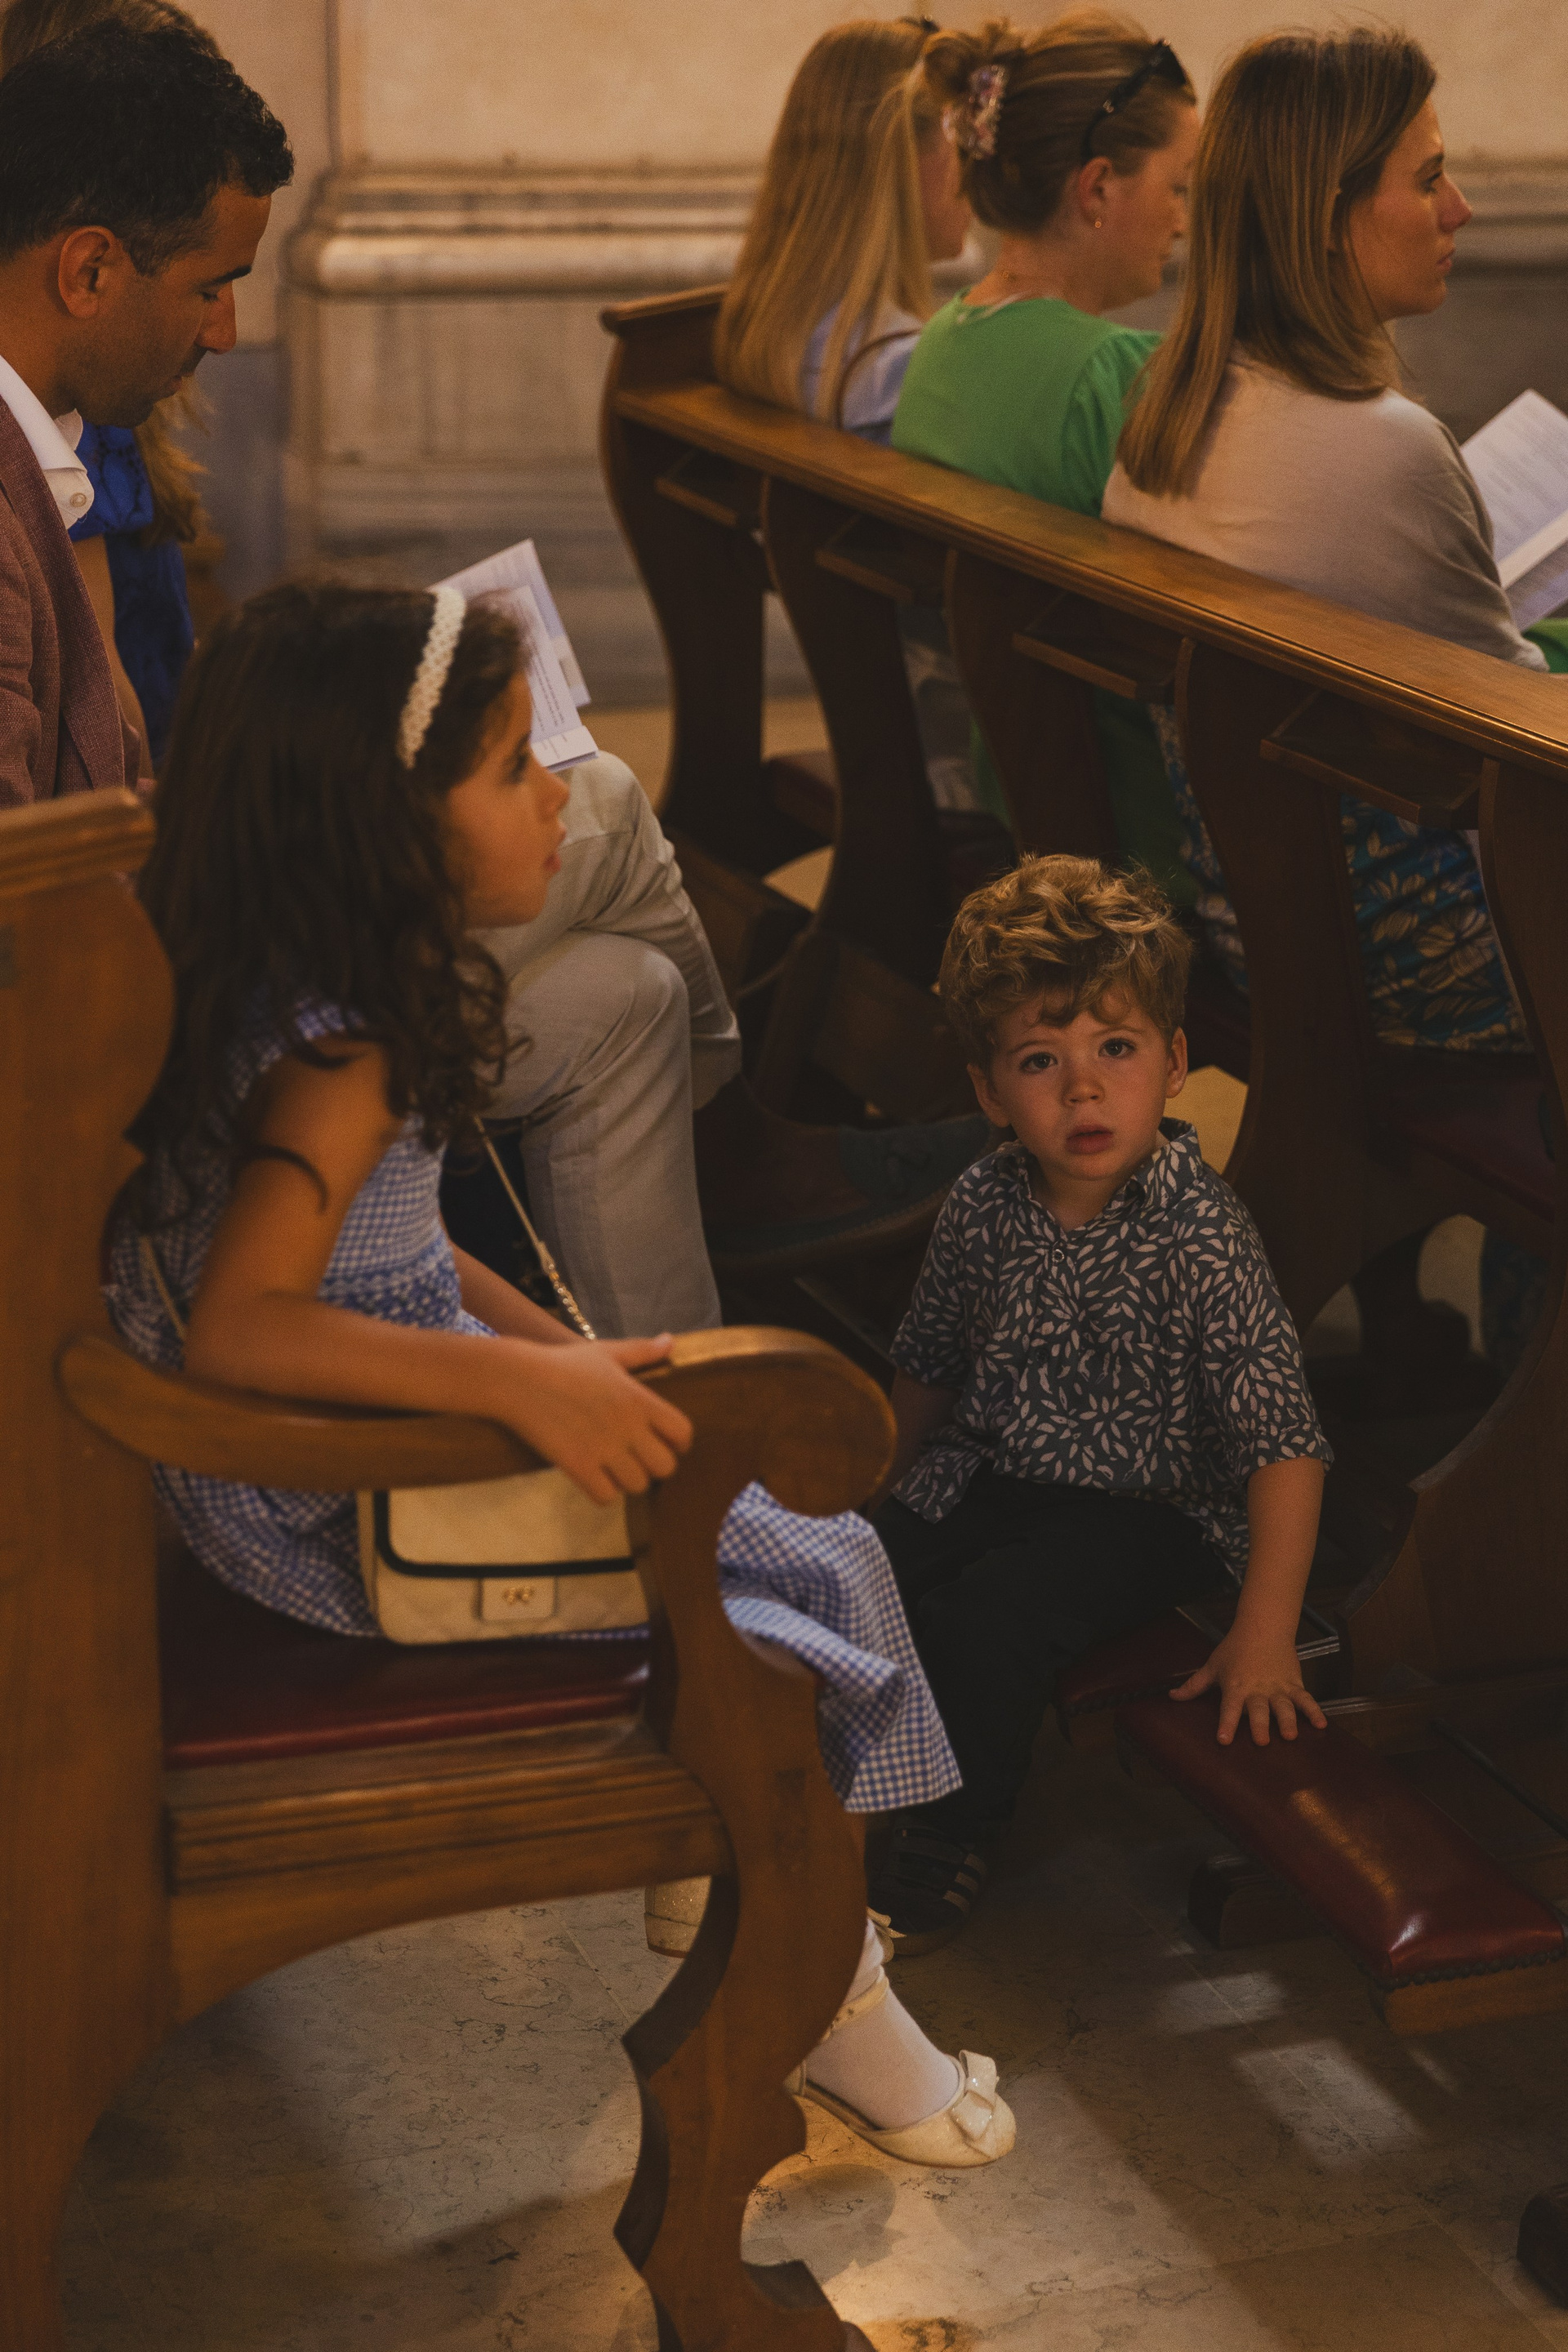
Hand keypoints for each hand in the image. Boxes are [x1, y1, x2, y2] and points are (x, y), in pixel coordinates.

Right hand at [493, 1335, 693, 1503]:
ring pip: (638, 1486)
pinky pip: (606, 1497)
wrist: (516, 1378)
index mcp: (638, 1398)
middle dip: (654, 1467)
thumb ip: (642, 1351)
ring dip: (627, 1481)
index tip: (665, 1443)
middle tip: (637, 1459)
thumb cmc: (562, 1363)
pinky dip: (602, 1492)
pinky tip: (593, 1477)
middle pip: (666, 1467)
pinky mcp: (577, 1465)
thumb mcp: (606, 1352)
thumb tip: (670, 1341)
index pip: (683, 1432)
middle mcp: (626, 1424)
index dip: (679, 1443)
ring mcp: (602, 1447)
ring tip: (613, 1468)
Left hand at [1170, 1627, 1327, 1746]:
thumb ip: (1194, 1686)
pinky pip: (1305, 1699)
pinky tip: (1321, 1724)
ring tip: (1290, 1735)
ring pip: (1284, 1706)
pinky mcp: (1294, 1684)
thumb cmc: (1234, 1649)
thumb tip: (1171, 1697)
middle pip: (1258, 1709)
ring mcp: (1277, 1687)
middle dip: (1259, 1725)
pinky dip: (1314, 1711)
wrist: (1262, 1627)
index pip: (1228, 1708)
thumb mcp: (1212, 1666)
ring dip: (1288, 1720)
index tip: (1223, 1740)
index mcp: (1235, 1687)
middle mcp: (1257, 1690)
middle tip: (1261, 1741)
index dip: (1225, 1724)